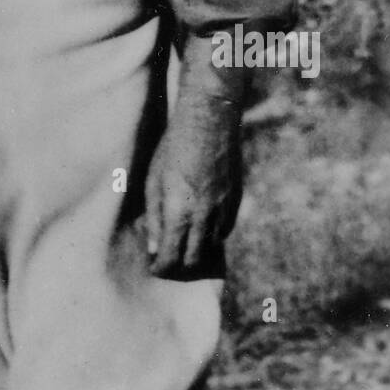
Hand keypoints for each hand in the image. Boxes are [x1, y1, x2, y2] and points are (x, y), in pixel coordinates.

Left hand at [144, 37, 244, 278]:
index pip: (171, 258)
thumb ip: (154, 217)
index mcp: (179, 213)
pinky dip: (212, 236)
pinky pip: (225, 230)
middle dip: (179, 267)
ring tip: (183, 247)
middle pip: (194, 261)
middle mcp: (205, 217)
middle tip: (167, 263)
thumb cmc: (173, 147)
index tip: (154, 267)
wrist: (210, 122)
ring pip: (212, 247)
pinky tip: (201, 228)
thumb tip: (153, 248)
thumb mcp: (153, 180)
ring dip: (197, 252)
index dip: (161, 268)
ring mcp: (224, 210)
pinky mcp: (236, 201)